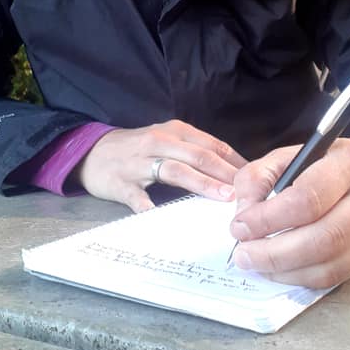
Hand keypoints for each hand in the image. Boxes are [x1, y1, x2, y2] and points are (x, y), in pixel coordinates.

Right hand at [73, 121, 245, 212]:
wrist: (91, 152)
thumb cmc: (138, 149)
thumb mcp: (168, 141)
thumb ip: (196, 153)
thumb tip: (234, 173)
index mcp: (176, 132)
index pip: (213, 146)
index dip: (237, 162)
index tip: (257, 179)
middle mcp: (160, 142)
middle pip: (199, 156)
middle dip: (226, 173)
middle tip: (249, 191)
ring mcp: (140, 162)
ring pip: (175, 171)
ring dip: (202, 184)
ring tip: (222, 197)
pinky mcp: (121, 183)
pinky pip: (137, 197)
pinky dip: (150, 206)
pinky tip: (164, 217)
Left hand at [229, 139, 349, 288]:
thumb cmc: (324, 165)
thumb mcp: (289, 156)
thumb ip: (259, 179)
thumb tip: (244, 216)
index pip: (308, 197)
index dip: (269, 218)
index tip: (240, 227)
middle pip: (325, 237)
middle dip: (276, 253)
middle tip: (244, 255)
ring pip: (333, 264)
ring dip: (287, 271)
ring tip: (259, 265)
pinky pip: (338, 276)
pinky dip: (303, 278)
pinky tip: (282, 270)